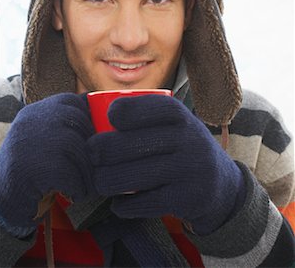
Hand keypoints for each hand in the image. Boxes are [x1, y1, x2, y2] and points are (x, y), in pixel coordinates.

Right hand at [0, 93, 95, 235]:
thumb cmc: (33, 173)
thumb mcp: (46, 141)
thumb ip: (67, 127)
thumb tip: (108, 124)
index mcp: (36, 111)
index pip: (74, 102)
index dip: (89, 122)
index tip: (92, 143)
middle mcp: (31, 119)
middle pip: (80, 122)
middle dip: (92, 148)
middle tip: (93, 169)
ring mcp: (29, 140)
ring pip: (77, 147)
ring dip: (87, 171)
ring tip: (83, 185)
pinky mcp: (31, 167)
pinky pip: (70, 173)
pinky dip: (78, 187)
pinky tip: (73, 195)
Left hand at [87, 95, 244, 234]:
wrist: (221, 185)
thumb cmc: (181, 147)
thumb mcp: (173, 125)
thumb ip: (144, 119)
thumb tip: (94, 117)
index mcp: (181, 116)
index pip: (153, 106)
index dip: (127, 110)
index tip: (109, 116)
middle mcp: (189, 139)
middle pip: (134, 143)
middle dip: (103, 149)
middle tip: (92, 154)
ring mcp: (190, 169)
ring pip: (135, 176)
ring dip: (108, 180)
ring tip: (100, 181)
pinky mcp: (188, 198)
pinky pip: (145, 203)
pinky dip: (125, 206)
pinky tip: (118, 203)